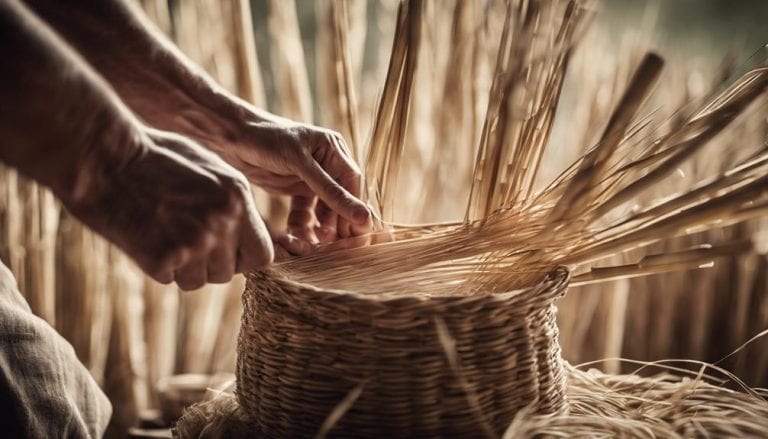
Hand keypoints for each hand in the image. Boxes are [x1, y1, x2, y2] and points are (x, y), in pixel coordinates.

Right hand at [63, 129, 272, 289]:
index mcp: (237, 198)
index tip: (229, 250)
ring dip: (186, 267)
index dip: (246, 257)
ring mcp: (193, 244)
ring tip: (165, 234)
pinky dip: (161, 267)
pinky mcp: (162, 259)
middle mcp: (222, 224)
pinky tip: (147, 237)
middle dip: (213, 263)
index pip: (262, 255)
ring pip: (201, 281)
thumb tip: (270, 240)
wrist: (103, 161)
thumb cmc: (157, 159)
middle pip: (230, 272)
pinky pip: (172, 280)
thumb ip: (238, 205)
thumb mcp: (211, 170)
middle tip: (187, 239)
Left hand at [216, 120, 371, 242]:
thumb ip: (331, 192)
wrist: (230, 136)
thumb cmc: (267, 139)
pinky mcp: (295, 187)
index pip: (353, 187)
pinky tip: (295, 234)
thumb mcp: (301, 165)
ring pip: (323, 209)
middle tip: (333, 247)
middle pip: (341, 200)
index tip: (357, 237)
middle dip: (337, 223)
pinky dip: (301, 224)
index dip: (356, 212)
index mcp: (335, 150)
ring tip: (312, 244)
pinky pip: (305, 211)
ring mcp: (311, 177)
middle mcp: (327, 163)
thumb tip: (364, 216)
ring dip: (319, 227)